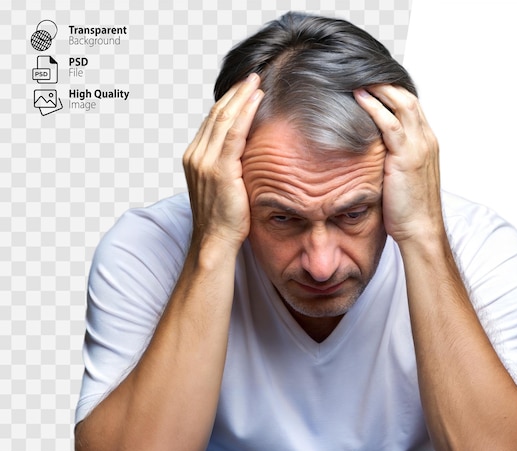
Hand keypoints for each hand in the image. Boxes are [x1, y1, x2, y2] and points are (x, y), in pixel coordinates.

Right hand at [183, 74, 263, 250]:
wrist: (215, 241)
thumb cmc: (223, 219)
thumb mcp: (224, 186)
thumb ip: (229, 164)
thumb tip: (246, 151)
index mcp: (194, 157)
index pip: (211, 122)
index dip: (228, 103)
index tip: (243, 89)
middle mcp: (196, 155)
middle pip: (216, 114)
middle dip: (235, 94)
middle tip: (252, 77)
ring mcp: (205, 162)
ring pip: (224, 119)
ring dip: (241, 97)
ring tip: (256, 83)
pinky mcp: (220, 170)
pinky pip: (234, 134)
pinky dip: (245, 114)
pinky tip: (256, 101)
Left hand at [354, 86, 441, 242]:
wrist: (420, 229)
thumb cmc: (409, 209)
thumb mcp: (402, 177)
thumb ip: (392, 158)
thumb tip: (370, 152)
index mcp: (426, 143)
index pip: (411, 107)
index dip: (392, 92)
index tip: (372, 82)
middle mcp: (425, 140)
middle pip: (407, 98)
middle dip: (385, 83)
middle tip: (361, 71)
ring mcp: (419, 146)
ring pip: (401, 105)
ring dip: (379, 88)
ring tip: (358, 77)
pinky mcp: (407, 157)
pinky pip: (390, 124)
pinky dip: (375, 107)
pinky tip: (360, 97)